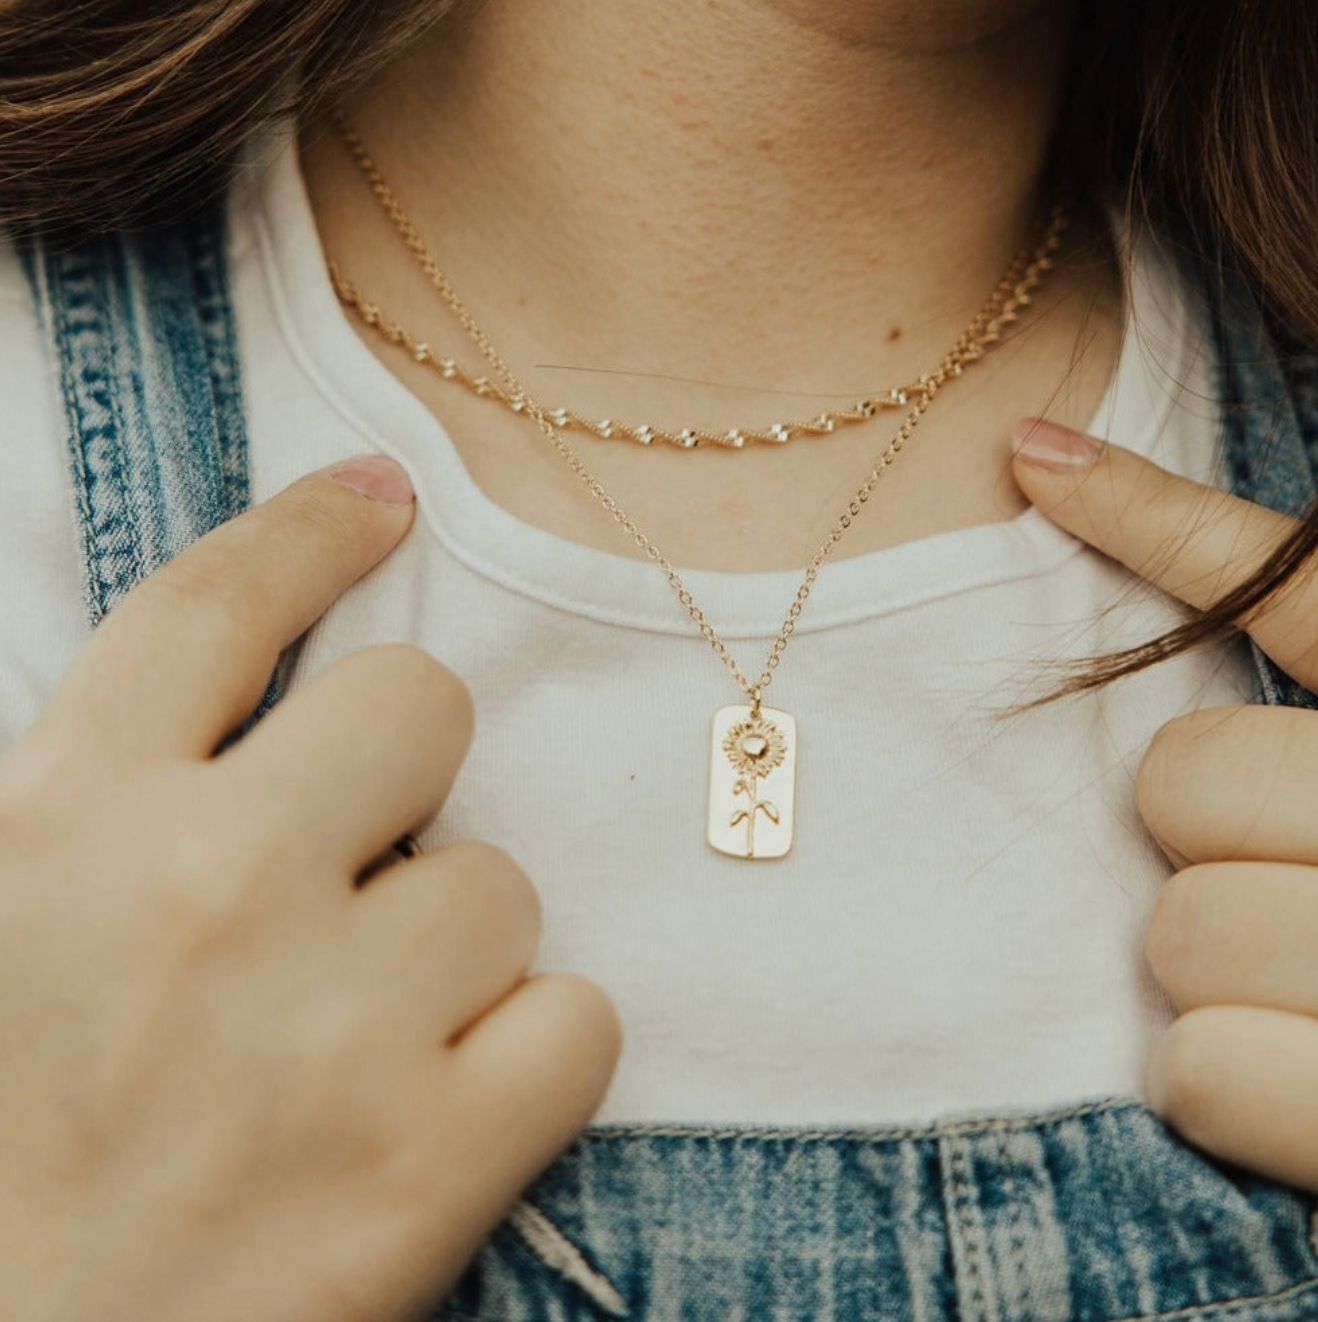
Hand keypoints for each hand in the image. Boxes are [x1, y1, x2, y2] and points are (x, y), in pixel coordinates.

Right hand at [0, 456, 618, 1321]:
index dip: (306, 535)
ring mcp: (329, 1031)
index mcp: (63, 823)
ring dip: (453, 948)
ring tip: (359, 1041)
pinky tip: (443, 1107)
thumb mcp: (9, 919)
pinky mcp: (427, 1167)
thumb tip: (248, 689)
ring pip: (503, 882)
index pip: (209, 607)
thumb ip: (111, 794)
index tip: (377, 503)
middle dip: (402, 771)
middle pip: (418, 704)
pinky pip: (579, 1020)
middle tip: (351, 868)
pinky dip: (530, 1056)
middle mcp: (202, 893)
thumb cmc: (11, 1140)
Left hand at [1012, 419, 1317, 1189]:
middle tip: (1300, 886)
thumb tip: (1047, 461)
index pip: (1294, 582)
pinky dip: (1224, 1087)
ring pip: (1177, 930)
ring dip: (1220, 972)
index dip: (1154, 517)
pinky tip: (1301, 1088)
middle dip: (1211, 839)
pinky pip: (1195, 1070)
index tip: (1037, 464)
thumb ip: (1290, 632)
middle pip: (1183, 782)